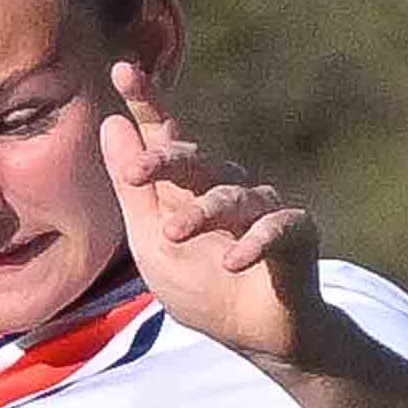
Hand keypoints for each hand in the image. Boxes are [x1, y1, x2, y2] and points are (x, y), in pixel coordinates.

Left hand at [102, 63, 325, 366]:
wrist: (255, 338)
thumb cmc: (202, 288)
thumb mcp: (152, 243)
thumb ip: (132, 191)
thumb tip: (111, 124)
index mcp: (187, 186)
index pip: (166, 136)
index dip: (147, 101)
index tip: (123, 68)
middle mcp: (226, 186)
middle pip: (195, 160)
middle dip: (164, 162)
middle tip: (135, 174)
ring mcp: (263, 207)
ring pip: (230, 197)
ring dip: (200, 214)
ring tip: (173, 234)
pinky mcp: (296, 233)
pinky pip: (274, 228)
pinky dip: (252, 243)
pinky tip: (233, 261)